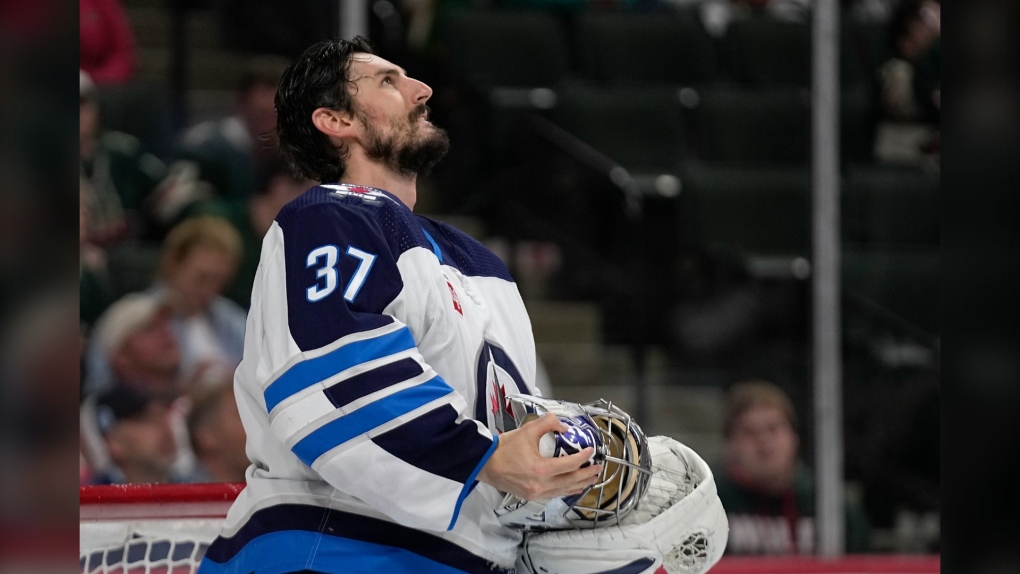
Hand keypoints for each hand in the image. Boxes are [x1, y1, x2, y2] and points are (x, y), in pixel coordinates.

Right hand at [477, 413, 602, 500]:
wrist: (485, 463)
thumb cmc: (505, 447)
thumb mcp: (528, 430)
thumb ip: (549, 423)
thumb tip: (564, 428)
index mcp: (541, 469)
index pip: (570, 465)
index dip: (584, 457)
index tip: (591, 451)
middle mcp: (540, 485)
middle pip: (571, 481)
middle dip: (587, 475)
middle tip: (598, 468)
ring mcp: (536, 493)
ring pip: (564, 490)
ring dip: (580, 484)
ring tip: (591, 479)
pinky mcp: (531, 496)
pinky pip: (555, 494)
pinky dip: (567, 490)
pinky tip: (573, 487)